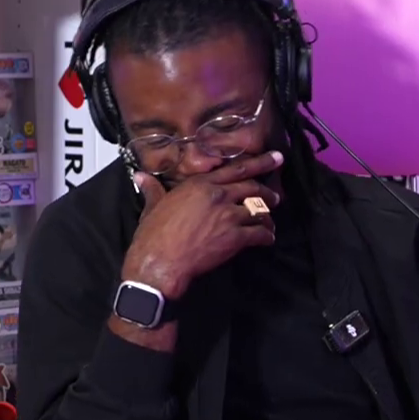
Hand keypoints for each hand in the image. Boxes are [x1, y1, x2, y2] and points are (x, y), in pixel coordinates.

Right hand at [121, 151, 282, 300]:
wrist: (159, 261)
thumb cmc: (153, 234)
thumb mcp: (153, 206)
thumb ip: (153, 189)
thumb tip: (140, 177)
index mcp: (200, 184)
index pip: (236, 169)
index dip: (259, 162)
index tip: (274, 158)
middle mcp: (218, 195)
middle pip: (252, 188)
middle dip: (269, 191)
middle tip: (278, 195)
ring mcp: (228, 216)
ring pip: (258, 210)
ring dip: (268, 216)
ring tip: (271, 221)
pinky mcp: (234, 238)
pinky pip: (259, 234)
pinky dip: (266, 236)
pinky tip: (268, 239)